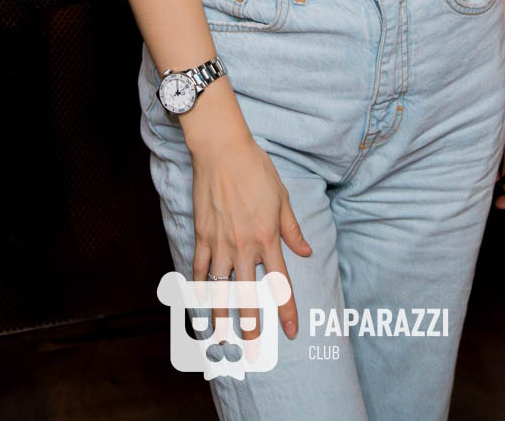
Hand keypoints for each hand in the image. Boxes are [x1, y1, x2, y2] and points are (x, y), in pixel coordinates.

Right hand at [190, 132, 311, 347]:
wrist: (222, 150)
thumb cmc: (256, 169)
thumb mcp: (282, 198)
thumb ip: (292, 230)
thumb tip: (306, 253)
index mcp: (268, 238)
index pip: (279, 283)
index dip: (286, 311)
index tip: (291, 332)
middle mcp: (244, 246)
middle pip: (247, 296)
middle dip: (251, 328)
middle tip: (253, 354)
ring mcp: (220, 244)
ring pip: (220, 290)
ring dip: (221, 319)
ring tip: (222, 342)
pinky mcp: (202, 236)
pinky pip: (199, 270)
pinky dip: (199, 290)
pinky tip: (200, 306)